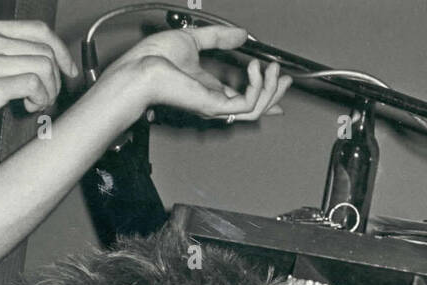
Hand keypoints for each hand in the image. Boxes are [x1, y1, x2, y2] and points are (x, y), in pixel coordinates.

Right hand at [0, 20, 77, 143]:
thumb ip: (1, 54)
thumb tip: (36, 63)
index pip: (38, 30)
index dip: (61, 51)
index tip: (67, 71)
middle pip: (46, 51)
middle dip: (56, 78)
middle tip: (46, 97)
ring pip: (44, 67)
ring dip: (49, 91)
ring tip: (35, 103)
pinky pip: (34, 84)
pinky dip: (39, 99)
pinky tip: (27, 107)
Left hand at [104, 24, 290, 124]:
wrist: (141, 68)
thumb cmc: (155, 59)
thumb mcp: (194, 40)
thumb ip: (219, 38)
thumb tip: (239, 34)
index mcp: (208, 91)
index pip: (243, 99)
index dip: (264, 94)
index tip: (279, 84)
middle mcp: (214, 103)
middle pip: (255, 108)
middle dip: (275, 93)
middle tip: (285, 77)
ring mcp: (215, 107)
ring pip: (256, 109)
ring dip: (271, 89)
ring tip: (273, 69)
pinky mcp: (214, 106)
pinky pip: (247, 104)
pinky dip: (258, 87)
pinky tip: (256, 69)